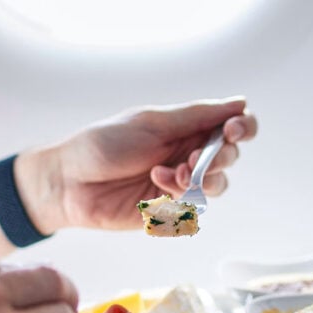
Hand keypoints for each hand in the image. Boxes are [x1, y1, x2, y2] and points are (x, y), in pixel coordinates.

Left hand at [16, 96, 257, 232]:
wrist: (69, 182)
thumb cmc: (102, 145)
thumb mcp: (151, 123)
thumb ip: (196, 116)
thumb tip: (239, 102)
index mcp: (185, 127)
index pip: (232, 125)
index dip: (243, 127)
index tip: (234, 130)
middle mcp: (187, 154)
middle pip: (229, 157)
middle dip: (220, 157)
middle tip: (193, 157)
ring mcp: (178, 184)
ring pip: (217, 185)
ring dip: (202, 178)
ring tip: (172, 174)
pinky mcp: (168, 210)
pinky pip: (193, 208)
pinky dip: (180, 196)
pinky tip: (156, 184)